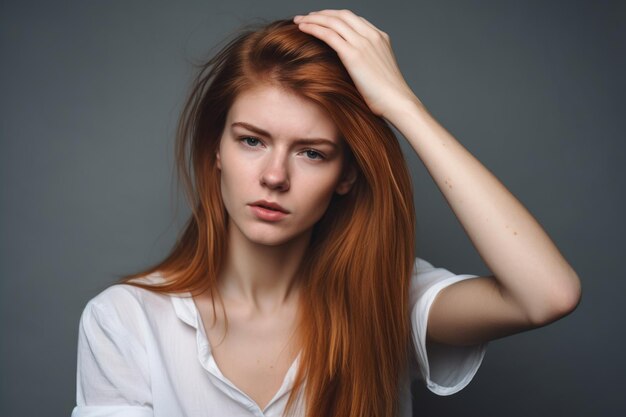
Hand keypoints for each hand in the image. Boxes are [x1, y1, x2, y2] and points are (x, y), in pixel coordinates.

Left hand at [293, 9, 419, 119]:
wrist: (397, 102)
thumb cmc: (388, 96)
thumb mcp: (379, 73)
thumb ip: (367, 64)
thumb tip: (353, 71)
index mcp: (380, 37)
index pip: (354, 19)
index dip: (335, 17)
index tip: (321, 21)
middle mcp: (372, 36)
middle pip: (342, 15)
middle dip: (322, 13)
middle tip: (306, 17)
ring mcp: (363, 43)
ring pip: (333, 22)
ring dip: (314, 18)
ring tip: (299, 20)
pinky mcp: (353, 54)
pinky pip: (329, 35)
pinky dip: (314, 28)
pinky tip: (302, 28)